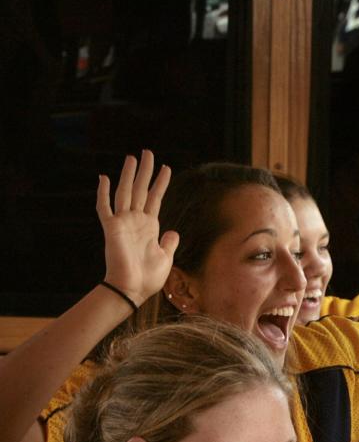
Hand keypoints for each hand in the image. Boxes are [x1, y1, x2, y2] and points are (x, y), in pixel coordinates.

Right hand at [96, 150, 179, 305]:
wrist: (133, 289)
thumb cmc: (148, 277)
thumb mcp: (165, 257)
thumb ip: (169, 243)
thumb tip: (173, 232)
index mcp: (150, 226)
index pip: (155, 198)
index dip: (160, 183)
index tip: (166, 167)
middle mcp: (136, 220)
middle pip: (140, 189)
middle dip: (144, 171)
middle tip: (147, 152)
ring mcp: (123, 223)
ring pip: (125, 192)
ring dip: (128, 175)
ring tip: (133, 157)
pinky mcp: (111, 229)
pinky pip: (105, 207)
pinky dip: (103, 193)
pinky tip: (104, 178)